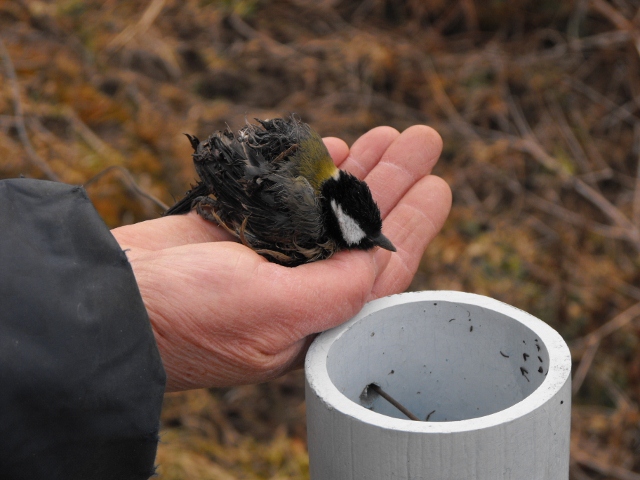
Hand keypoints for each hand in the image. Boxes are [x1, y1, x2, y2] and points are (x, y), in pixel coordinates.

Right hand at [111, 125, 450, 391]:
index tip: (436, 187)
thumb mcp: (270, 314)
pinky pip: (287, 194)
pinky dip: (309, 171)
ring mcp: (267, 257)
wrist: (107, 301)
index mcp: (311, 320)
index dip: (410, 226)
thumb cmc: (184, 320)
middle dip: (390, 183)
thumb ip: (333, 293)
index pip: (376, 270)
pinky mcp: (238, 230)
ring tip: (387, 136)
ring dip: (356, 171)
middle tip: (421, 141)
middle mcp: (295, 290)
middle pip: (356, 229)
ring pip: (325, 207)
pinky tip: (333, 150)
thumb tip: (375, 264)